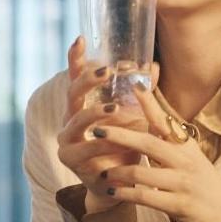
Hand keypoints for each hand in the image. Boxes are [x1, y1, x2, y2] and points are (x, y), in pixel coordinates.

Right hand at [57, 36, 149, 212]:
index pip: (75, 77)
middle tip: (106, 72)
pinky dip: (104, 142)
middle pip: (72, 93)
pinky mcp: (72, 160)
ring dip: (97, 113)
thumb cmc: (128, 143)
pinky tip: (116, 138)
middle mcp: (70, 119)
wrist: (122, 182)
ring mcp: (67, 140)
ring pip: (77, 120)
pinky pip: (86, 148)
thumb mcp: (136, 115)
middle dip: (88, 81)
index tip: (80, 39)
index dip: (75, 58)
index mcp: (82, 105)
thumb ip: (141, 93)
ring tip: (116, 108)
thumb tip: (153, 65)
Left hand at [96, 85, 220, 221]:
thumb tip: (147, 116)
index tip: (134, 85)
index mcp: (186, 145)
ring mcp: (182, 183)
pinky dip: (125, 193)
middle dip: (120, 136)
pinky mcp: (178, 205)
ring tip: (102, 172)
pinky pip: (145, 197)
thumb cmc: (201, 179)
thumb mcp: (189, 155)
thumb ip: (169, 139)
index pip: (165, 120)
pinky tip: (113, 191)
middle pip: (148, 143)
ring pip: (142, 173)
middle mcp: (185, 160)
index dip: (150, 103)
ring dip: (118, 172)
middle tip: (97, 129)